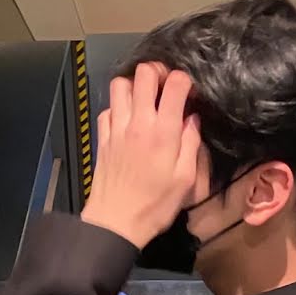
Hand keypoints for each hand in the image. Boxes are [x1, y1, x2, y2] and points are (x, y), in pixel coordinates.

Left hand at [81, 63, 200, 248]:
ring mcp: (117, 128)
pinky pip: (108, 108)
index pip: (175, 84)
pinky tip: (128, 120)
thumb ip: (191, 144)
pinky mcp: (103, 137)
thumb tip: (192, 120)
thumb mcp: (186, 180)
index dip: (185, 81)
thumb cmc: (155, 205)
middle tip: (166, 86)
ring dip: (135, 85)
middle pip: (144, 74)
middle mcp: (138, 122)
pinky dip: (119, 107)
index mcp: (164, 131)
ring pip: (120, 85)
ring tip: (146, 99)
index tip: (190, 93)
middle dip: (158, 72)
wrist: (115, 222)